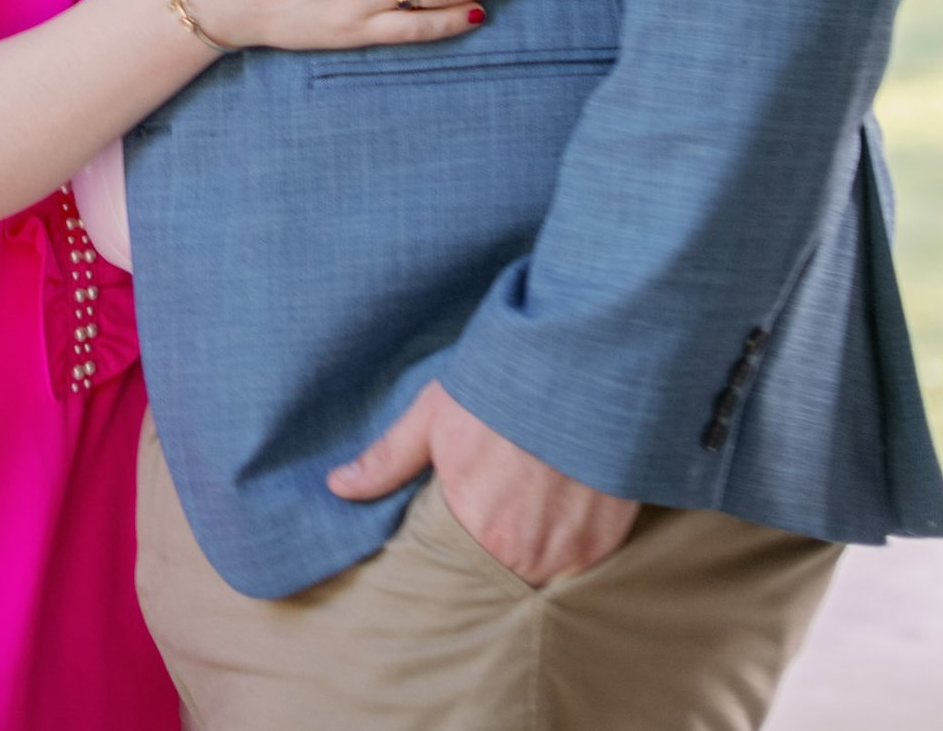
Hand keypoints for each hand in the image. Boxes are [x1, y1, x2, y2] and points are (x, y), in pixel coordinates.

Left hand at [327, 380, 638, 585]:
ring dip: (529, 554)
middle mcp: (525, 555)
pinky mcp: (605, 542)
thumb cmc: (504, 386)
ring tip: (523, 511)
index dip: (453, 551)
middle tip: (492, 515)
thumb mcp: (436, 414)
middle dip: (491, 556)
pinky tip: (556, 508)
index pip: (454, 570)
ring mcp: (570, 553)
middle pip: (498, 576)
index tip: (456, 528)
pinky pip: (578, 564)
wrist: (583, 365)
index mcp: (477, 532)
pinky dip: (566, 546)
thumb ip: (389, 459)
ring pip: (539, 575)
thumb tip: (337, 485)